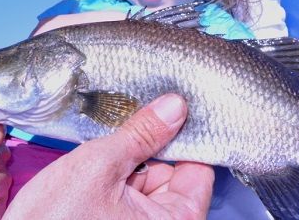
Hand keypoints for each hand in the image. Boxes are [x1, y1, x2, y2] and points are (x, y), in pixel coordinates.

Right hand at [4, 94, 213, 219]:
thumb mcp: (99, 167)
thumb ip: (141, 134)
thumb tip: (175, 106)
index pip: (199, 169)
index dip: (183, 137)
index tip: (167, 110)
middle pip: (173, 173)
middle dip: (149, 147)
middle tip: (125, 125)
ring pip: (147, 179)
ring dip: (129, 159)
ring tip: (105, 150)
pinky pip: (128, 191)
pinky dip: (117, 174)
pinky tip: (98, 164)